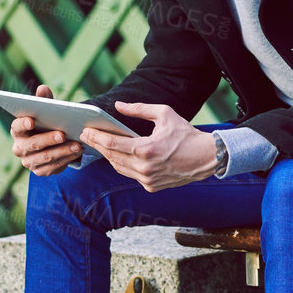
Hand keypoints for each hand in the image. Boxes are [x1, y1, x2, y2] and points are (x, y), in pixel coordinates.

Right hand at [10, 85, 83, 176]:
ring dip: (62, 151)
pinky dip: (66, 159)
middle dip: (48, 139)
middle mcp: (19, 147)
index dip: (23, 124)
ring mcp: (28, 161)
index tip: (32, 121)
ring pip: (45, 157)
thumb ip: (43, 100)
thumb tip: (43, 88)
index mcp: (17, 130)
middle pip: (32, 144)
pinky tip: (77, 153)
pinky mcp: (40, 170)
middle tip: (62, 134)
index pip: (16, 127)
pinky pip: (53, 166)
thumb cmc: (46, 123)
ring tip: (77, 145)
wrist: (51, 144)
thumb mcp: (45, 111)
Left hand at [80, 101, 219, 190]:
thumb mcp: (164, 114)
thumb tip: (119, 105)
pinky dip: (122, 165)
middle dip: (97, 145)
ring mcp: (147, 180)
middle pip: (111, 156)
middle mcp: (144, 168)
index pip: (112, 143)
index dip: (96, 137)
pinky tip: (116, 155)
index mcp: (146, 149)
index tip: (86, 131)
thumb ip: (139, 109)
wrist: (206, 158)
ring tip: (98, 144)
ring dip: (107, 156)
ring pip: (118, 168)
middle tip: (86, 136)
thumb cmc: (186, 134)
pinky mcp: (151, 186)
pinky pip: (130, 175)